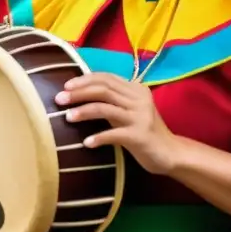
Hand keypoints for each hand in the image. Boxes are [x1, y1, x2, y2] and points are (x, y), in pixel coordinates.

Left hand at [56, 72, 178, 175]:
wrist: (171, 154)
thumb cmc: (143, 132)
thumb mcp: (127, 111)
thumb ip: (111, 100)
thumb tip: (77, 92)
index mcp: (136, 89)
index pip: (106, 78)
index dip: (84, 79)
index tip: (65, 85)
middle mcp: (139, 99)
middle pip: (103, 89)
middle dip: (78, 92)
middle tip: (59, 99)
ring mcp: (141, 117)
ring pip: (105, 108)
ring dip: (83, 111)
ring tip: (67, 117)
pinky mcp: (140, 136)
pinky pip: (115, 134)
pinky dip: (98, 137)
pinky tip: (86, 143)